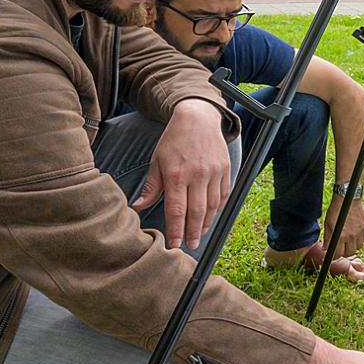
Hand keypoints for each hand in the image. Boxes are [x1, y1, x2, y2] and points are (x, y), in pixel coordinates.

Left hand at [132, 99, 229, 249]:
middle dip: (192, 232)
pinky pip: (222, 196)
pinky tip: (210, 217)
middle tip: (190, 245)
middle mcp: (197, 175)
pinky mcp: (225, 170)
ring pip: (211, 206)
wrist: (197, 118)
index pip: (177, 210)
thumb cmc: (174, 140)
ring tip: (199, 235)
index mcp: (176, 174)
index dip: (176, 229)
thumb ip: (152, 187)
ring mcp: (213, 173)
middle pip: (196, 212)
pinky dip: (217, 209)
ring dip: (205, 224)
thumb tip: (138, 207)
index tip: (174, 243)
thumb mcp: (157, 161)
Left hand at [323, 197, 363, 257]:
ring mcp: (360, 232)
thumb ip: (327, 237)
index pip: (338, 254)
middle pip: (349, 253)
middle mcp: (351, 236)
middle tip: (341, 249)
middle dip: (344, 253)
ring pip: (358, 248)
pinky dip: (361, 240)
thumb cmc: (336, 210)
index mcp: (340, 236)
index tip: (334, 255)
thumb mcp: (328, 223)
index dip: (335, 256)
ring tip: (349, 241)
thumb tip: (325, 249)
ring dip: (353, 247)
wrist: (348, 198)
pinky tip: (356, 235)